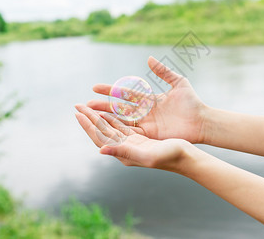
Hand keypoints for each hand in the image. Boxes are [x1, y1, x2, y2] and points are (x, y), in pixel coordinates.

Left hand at [75, 105, 191, 170]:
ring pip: (110, 127)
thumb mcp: (147, 155)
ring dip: (98, 117)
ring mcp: (132, 142)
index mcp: (124, 152)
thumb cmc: (170, 157)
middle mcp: (125, 148)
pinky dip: (112, 118)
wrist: (187, 157)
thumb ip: (124, 152)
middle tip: (77, 106)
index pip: (101, 137)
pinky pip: (122, 126)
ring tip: (87, 107)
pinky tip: (106, 112)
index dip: (88, 125)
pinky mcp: (140, 137)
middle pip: (102, 131)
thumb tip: (100, 150)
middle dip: (89, 118)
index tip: (78, 113)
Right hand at [86, 56, 206, 143]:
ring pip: (121, 121)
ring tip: (89, 116)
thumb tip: (149, 58)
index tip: (94, 87)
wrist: (202, 121)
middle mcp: (144, 112)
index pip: (124, 93)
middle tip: (85, 104)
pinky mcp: (150, 135)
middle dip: (102, 106)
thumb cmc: (192, 102)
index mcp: (149, 99)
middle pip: (118, 109)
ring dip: (105, 118)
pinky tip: (105, 129)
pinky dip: (118, 131)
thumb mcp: (178, 83)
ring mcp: (146, 125)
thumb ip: (163, 71)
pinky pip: (131, 133)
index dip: (109, 90)